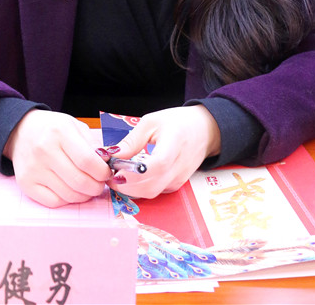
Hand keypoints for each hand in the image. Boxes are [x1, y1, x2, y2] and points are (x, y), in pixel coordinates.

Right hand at [3, 110, 111, 207]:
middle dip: (96, 187)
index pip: (88, 161)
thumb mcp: (75, 126)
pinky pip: (54, 202)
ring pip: (69, 195)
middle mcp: (45, 151)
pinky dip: (68, 200)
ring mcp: (34, 169)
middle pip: (80, 181)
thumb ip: (94, 144)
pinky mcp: (26, 184)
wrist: (21, 131)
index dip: (103, 172)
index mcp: (60, 132)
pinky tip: (70, 189)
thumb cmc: (53, 129)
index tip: (107, 173)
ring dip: (84, 195)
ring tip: (87, 186)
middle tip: (99, 183)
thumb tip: (109, 164)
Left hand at [106, 105, 220, 198]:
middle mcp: (179, 166)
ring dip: (131, 189)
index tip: (114, 169)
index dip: (133, 172)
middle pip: (151, 186)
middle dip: (126, 185)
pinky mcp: (177, 185)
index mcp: (174, 143)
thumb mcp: (151, 122)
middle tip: (109, 174)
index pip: (156, 166)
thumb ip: (131, 141)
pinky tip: (131, 178)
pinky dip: (140, 188)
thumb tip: (111, 155)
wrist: (205, 130)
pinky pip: (156, 192)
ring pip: (151, 193)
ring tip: (118, 175)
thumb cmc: (178, 122)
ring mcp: (179, 179)